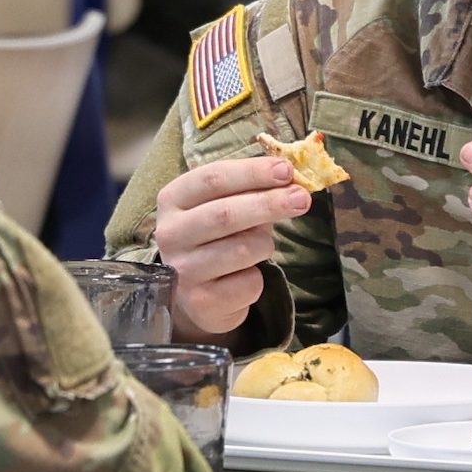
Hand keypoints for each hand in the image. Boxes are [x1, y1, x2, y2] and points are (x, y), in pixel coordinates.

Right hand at [150, 152, 307, 342]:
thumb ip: (250, 190)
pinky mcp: (200, 302)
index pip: (212, 178)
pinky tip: (246, 277)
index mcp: (173, 199)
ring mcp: (183, 270)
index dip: (252, 172)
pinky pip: (248, 282)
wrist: (196, 296)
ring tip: (262, 247)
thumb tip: (289, 179)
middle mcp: (170, 233)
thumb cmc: (216, 239)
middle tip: (302, 199)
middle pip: (226, 213)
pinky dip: (258, 277)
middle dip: (269, 203)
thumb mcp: (224, 206)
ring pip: (242, 249)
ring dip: (264, 244)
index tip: (286, 170)